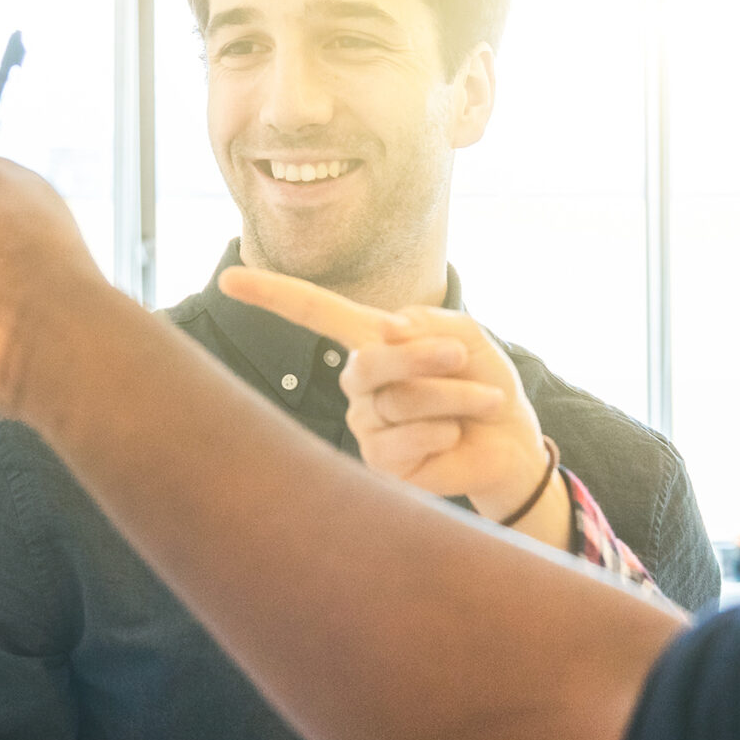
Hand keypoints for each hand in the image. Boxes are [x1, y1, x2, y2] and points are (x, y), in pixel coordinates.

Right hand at [216, 266, 571, 548]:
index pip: (315, 312)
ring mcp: (365, 423)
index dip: (273, 294)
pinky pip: (404, 438)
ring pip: (396, 401)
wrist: (511, 443)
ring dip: (450, 396)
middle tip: (461, 359)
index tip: (229, 277)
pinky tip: (454, 435)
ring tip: (481, 402)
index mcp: (373, 340)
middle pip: (368, 362)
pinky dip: (443, 430)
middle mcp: (359, 382)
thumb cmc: (484, 384)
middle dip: (421, 358)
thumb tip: (389, 332)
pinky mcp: (380, 462)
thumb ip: (430, 325)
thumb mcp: (467, 339)